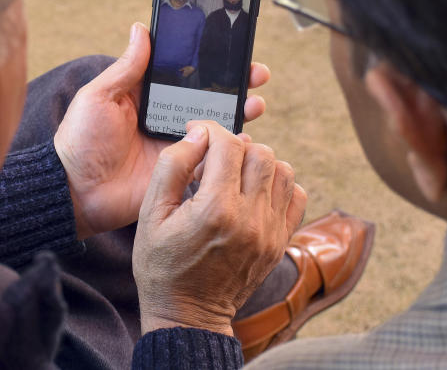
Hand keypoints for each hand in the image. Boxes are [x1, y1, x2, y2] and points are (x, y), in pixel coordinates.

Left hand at [54, 23, 270, 238]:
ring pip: (218, 125)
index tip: (233, 48)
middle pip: (209, 96)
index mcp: (149, 96)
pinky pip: (213, 159)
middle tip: (258, 75)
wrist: (76, 191)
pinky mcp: (183, 171)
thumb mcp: (100, 96)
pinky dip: (233, 151)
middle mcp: (167, 117)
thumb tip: (142, 28)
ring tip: (256, 104)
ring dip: (241, 112)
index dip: (210, 61)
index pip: (186, 73)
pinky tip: (246, 140)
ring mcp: (178, 144)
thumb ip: (126, 67)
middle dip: (237, 84)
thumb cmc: (81, 140)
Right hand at [133, 122, 306, 334]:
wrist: (187, 316)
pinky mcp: (279, 242)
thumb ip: (173, 166)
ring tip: (234, 175)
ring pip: (283, 170)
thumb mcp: (150, 214)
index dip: (210, 130)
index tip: (196, 134)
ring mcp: (270, 232)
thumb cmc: (162, 265)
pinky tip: (254, 192)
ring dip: (258, 163)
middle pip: (260, 152)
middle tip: (212, 160)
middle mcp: (249, 218)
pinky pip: (295, 197)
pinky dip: (279, 185)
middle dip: (234, 146)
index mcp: (215, 209)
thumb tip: (198, 134)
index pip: (228, 144)